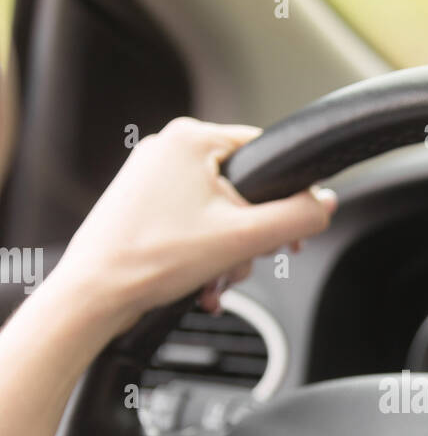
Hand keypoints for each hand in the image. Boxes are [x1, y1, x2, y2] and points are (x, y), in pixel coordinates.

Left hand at [52, 117, 336, 334]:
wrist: (95, 296)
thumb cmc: (150, 260)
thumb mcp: (244, 238)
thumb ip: (296, 217)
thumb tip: (324, 205)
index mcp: (190, 139)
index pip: (265, 154)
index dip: (287, 197)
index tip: (290, 233)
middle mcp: (167, 150)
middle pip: (243, 188)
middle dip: (251, 236)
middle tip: (245, 261)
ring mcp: (151, 178)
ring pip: (218, 212)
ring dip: (228, 253)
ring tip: (215, 279)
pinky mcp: (141, 206)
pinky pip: (192, 225)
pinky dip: (204, 256)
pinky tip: (201, 283)